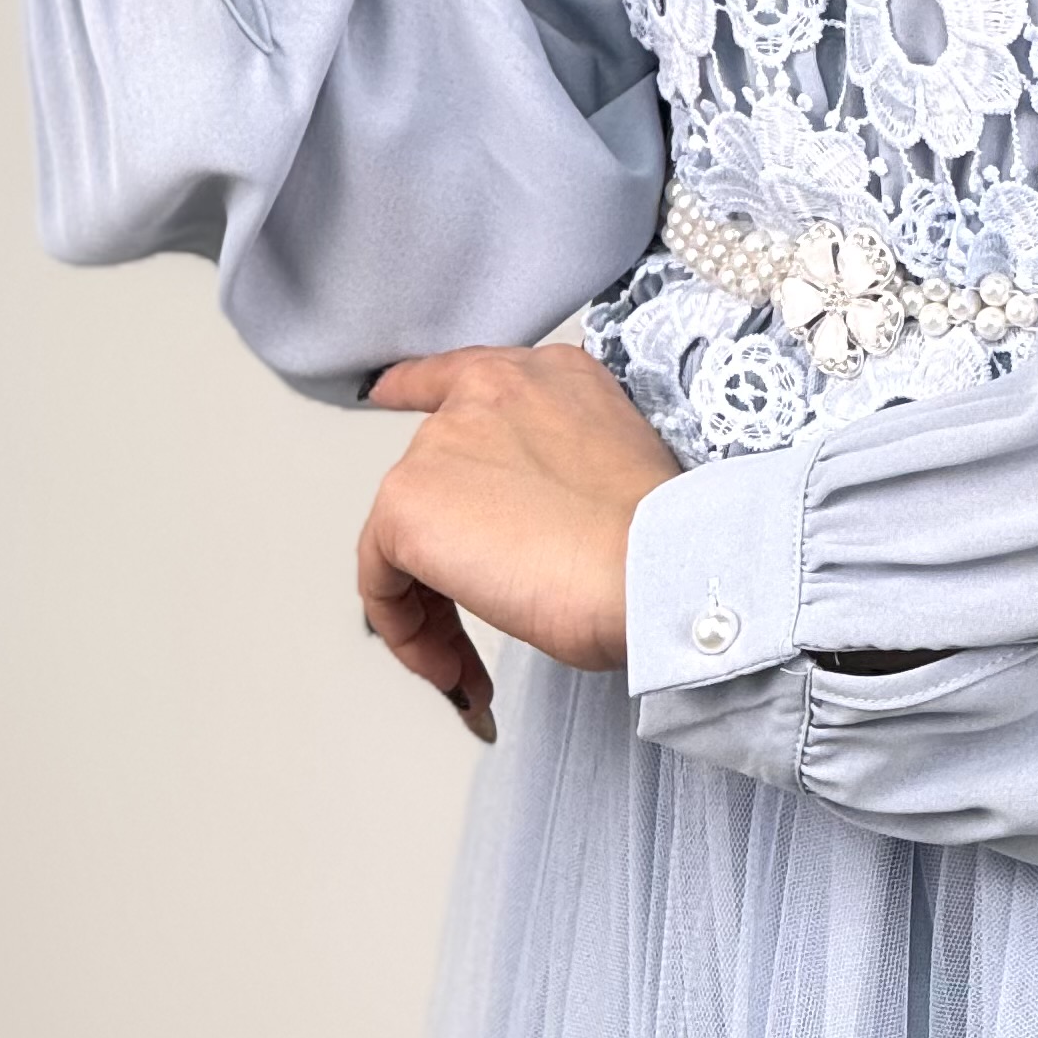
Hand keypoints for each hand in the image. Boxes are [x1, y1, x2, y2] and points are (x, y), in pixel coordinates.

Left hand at [358, 346, 684, 731]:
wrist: (654, 566)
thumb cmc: (657, 544)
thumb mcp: (611, 480)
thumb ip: (552, 476)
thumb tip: (519, 531)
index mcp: (548, 379)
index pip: (461, 374)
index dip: (414, 387)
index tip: (387, 392)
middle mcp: (488, 395)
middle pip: (431, 478)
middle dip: (448, 561)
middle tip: (475, 628)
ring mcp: (440, 443)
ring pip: (403, 535)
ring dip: (432, 610)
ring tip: (468, 663)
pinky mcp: (407, 502)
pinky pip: (380, 580)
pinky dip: (407, 632)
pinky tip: (451, 662)